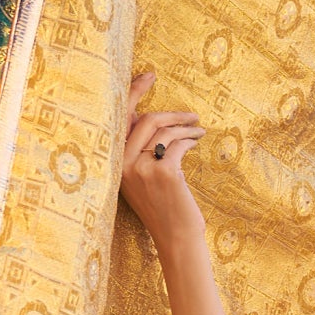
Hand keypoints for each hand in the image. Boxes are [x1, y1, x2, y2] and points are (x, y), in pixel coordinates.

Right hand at [120, 70, 204, 244]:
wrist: (176, 238)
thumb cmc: (163, 208)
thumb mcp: (142, 178)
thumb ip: (139, 150)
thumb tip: (143, 117)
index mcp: (114, 163)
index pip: (120, 119)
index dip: (135, 92)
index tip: (149, 75)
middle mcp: (123, 164)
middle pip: (147, 120)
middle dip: (173, 113)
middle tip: (192, 115)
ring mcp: (142, 169)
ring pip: (166, 131)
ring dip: (187, 127)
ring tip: (200, 131)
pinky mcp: (163, 173)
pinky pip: (179, 144)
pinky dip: (191, 140)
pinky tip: (198, 142)